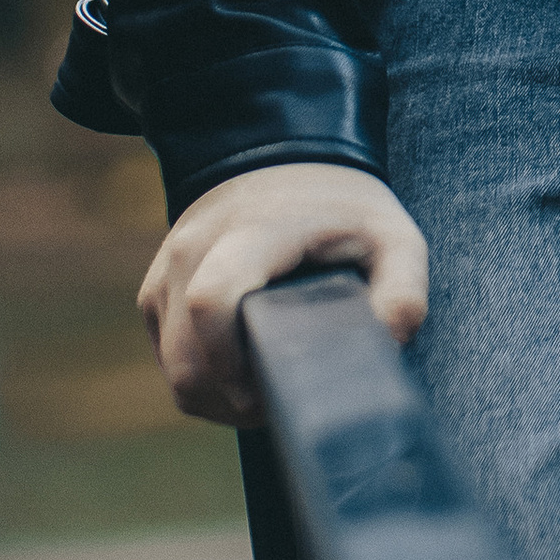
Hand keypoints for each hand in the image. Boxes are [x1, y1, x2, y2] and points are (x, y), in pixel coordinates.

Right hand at [138, 164, 427, 427]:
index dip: (233, 365)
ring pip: (172, 366)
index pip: (213, 303)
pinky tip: (241, 373)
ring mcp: (168, 269)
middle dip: (230, 398)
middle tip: (279, 402)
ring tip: (265, 390)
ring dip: (214, 393)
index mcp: (250, 233)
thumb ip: (403, 292)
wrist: (286, 157)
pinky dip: (200, 376)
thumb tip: (388, 345)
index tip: (271, 393)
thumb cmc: (344, 208)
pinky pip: (167, 353)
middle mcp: (194, 248)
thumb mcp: (394, 238)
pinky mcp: (156, 288)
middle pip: (187, 357)